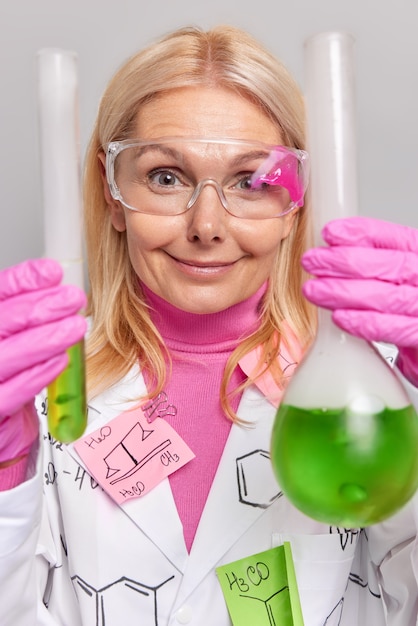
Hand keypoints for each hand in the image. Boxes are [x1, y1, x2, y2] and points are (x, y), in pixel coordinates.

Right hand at [0, 258, 86, 464]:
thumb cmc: (4, 377)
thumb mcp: (13, 339)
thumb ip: (23, 313)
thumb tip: (52, 280)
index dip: (21, 281)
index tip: (51, 271)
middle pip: (0, 321)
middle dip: (39, 307)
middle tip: (72, 298)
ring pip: (5, 355)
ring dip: (44, 339)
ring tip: (75, 327)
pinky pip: (10, 393)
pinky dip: (36, 376)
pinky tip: (60, 361)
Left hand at [301, 217, 417, 386]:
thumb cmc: (407, 315)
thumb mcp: (391, 283)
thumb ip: (371, 268)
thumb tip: (329, 253)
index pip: (396, 239)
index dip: (363, 233)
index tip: (330, 232)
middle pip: (392, 265)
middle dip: (346, 261)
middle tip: (311, 261)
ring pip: (389, 296)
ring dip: (345, 291)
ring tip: (313, 290)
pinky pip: (395, 329)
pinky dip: (365, 322)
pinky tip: (339, 317)